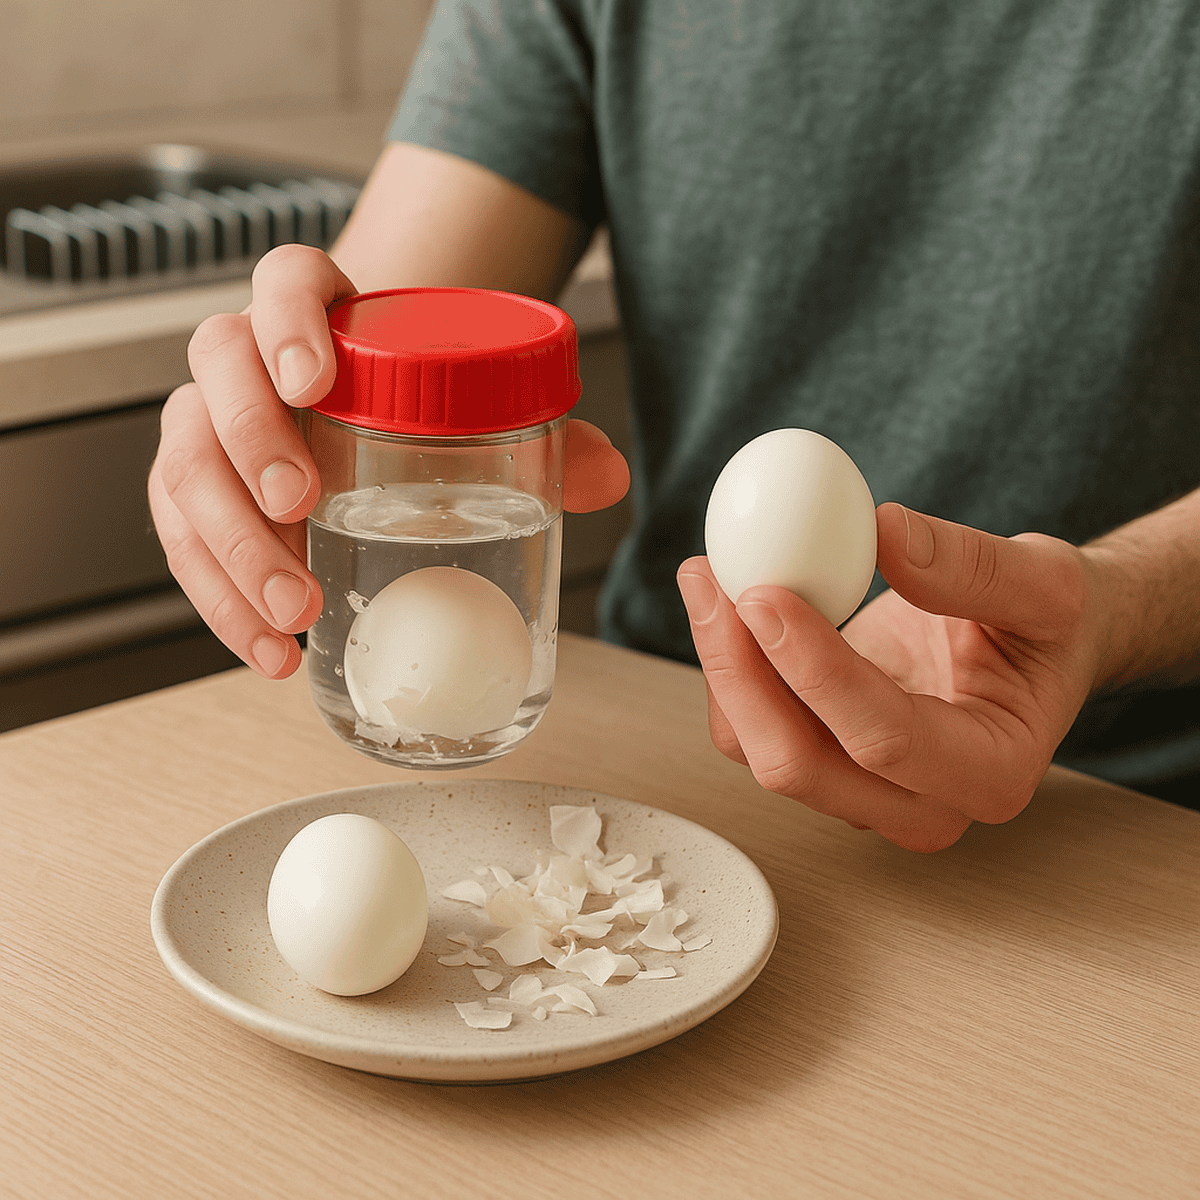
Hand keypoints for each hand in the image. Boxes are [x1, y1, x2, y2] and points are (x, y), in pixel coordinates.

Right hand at [148, 244, 628, 679]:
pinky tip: (269, 647)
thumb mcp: (482, 405)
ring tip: (296, 608)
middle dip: (250, 445)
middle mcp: (251, 358)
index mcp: (320, 310)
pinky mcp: (200, 491)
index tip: (315, 381)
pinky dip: (220, 600)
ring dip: (231, 546)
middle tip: (300, 509)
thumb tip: (609, 475)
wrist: (367, 412)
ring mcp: (215, 423)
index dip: (289, 322)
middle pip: (217, 375)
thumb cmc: (419, 402)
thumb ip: (545, 433)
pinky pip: (182, 538)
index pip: (285, 282)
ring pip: (185, 465)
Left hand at [677, 502, 1105, 850]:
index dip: (813, 668)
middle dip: (740, 673)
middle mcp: (921, 805)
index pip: (883, 737)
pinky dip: (730, 668)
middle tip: (713, 580)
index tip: (763, 593)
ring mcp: (865, 793)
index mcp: (990, 773)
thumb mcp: (1047, 582)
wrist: (1034, 647)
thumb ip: (974, 565)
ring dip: (723, 667)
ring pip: (759, 750)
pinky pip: (752, 730)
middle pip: (797, 764)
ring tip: (710, 577)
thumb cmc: (1049, 627)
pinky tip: (726, 604)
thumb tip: (884, 532)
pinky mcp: (826, 763)